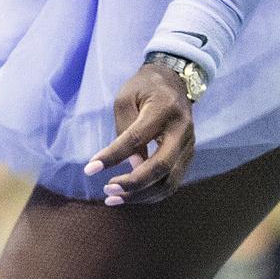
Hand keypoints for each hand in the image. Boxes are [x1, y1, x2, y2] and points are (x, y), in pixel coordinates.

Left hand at [85, 62, 196, 206]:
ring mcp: (189, 145)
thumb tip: (130, 166)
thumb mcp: (126, 98)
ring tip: (114, 198)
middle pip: (161, 167)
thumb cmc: (144, 87)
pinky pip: (172, 182)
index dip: (113, 156)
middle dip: (133, 184)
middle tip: (107, 189)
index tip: (90, 169)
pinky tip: (131, 195)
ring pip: (169, 182)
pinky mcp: (188, 155)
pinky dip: (151, 194)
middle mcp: (182, 130)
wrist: (175, 81)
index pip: (137, 138)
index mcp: (164, 109)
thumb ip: (125, 131)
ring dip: (141, 195)